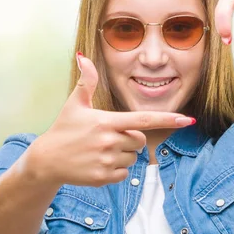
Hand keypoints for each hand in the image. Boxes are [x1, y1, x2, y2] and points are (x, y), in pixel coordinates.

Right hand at [27, 53, 194, 186]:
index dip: (167, 118)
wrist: (46, 161)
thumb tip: (83, 56)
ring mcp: (106, 161)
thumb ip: (86, 81)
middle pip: (140, 141)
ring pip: (133, 159)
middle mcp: (109, 141)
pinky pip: (124, 175)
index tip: (187, 119)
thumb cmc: (63, 129)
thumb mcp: (75, 104)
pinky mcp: (103, 178)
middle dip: (129, 140)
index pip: (143, 120)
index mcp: (107, 121)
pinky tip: (98, 164)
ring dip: (122, 156)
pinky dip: (116, 171)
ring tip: (100, 152)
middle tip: (106, 139)